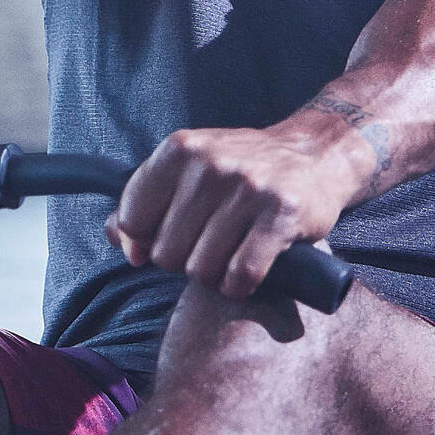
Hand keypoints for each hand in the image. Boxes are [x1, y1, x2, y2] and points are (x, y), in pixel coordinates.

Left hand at [105, 123, 357, 298]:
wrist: (316, 154)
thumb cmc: (243, 168)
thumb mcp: (190, 168)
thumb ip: (147, 200)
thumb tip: (119, 241)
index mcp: (180, 149)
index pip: (132, 219)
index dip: (143, 242)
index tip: (166, 239)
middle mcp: (211, 164)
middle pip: (166, 252)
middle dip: (184, 260)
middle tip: (209, 245)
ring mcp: (248, 188)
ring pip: (201, 269)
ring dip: (214, 275)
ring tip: (230, 255)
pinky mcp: (281, 214)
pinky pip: (241, 274)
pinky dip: (240, 286)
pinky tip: (247, 273)